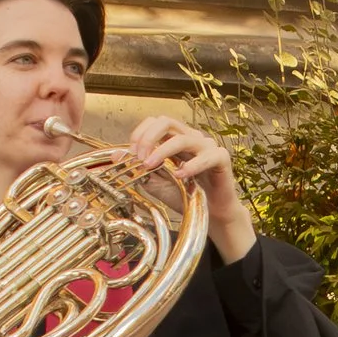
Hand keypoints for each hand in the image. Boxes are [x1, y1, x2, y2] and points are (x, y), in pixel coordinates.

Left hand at [127, 114, 255, 261]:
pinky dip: (192, 165)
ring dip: (163, 151)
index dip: (140, 134)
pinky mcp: (221, 158)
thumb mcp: (155, 182)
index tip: (130, 154)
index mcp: (175, 139)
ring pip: (183, 138)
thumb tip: (116, 157)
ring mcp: (207, 146)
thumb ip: (139, 169)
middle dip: (148, 137)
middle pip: (167, 122)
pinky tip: (180, 176)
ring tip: (150, 165)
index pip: (155, 123)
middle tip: (139, 157)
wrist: (210, 214)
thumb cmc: (186, 195)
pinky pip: (207, 156)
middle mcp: (190, 138)